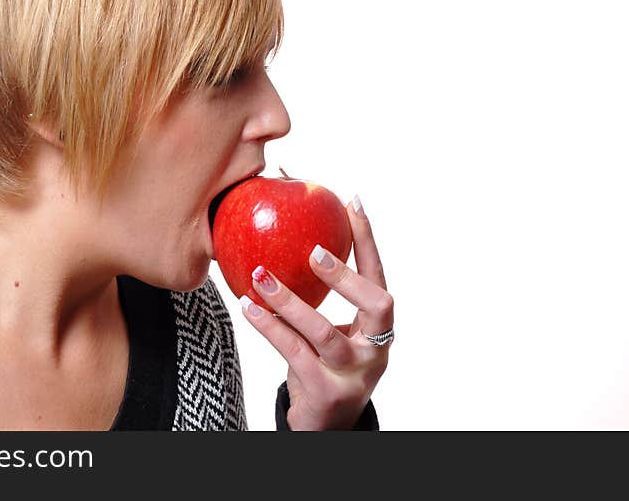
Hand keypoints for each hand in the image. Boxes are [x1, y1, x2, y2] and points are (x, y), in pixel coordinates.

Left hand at [240, 196, 392, 429]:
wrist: (325, 427)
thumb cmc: (322, 365)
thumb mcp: (327, 330)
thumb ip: (316, 296)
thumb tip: (283, 234)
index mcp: (378, 327)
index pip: (379, 276)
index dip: (368, 240)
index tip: (353, 202)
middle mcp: (376, 349)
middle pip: (375, 305)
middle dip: (345, 274)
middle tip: (313, 251)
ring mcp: (354, 374)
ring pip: (323, 332)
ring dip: (289, 301)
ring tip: (260, 276)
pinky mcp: (327, 393)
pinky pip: (295, 353)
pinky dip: (270, 327)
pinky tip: (249, 307)